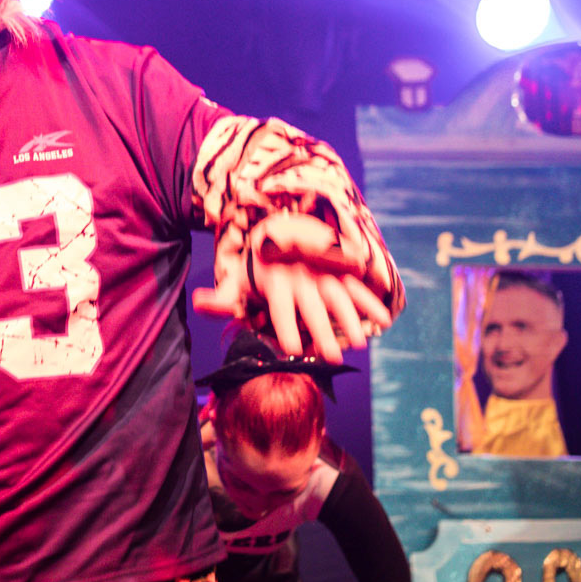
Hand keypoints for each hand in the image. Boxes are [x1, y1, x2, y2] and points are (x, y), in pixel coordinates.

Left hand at [193, 211, 392, 362]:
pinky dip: (370, 300)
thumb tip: (196, 302)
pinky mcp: (338, 268)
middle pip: (312, 307)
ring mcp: (322, 272)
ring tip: (360, 341)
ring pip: (338, 295)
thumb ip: (221, 298)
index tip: (290, 350)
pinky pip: (356, 284)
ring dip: (351, 317)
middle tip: (333, 358)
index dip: (284, 328)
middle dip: (322, 331)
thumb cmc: (256, 264)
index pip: (280, 309)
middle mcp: (300, 277)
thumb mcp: (236, 278)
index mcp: (275, 283)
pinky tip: (384, 320)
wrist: (279, 223)